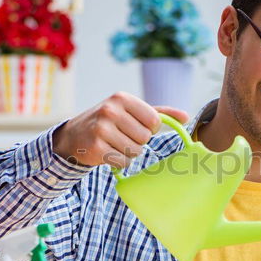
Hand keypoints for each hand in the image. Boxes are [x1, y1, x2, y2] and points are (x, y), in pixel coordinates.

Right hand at [52, 91, 188, 166]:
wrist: (74, 135)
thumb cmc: (110, 121)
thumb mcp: (131, 111)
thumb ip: (160, 112)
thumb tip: (186, 117)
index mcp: (122, 98)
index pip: (154, 120)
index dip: (149, 128)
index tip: (136, 126)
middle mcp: (110, 110)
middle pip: (145, 137)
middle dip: (137, 141)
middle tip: (121, 136)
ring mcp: (102, 129)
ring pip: (135, 151)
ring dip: (128, 152)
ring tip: (114, 143)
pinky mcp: (96, 148)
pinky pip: (123, 162)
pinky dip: (119, 161)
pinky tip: (107, 152)